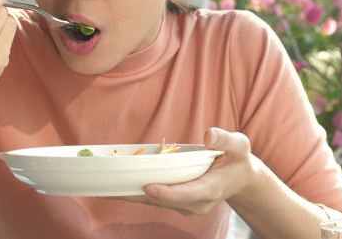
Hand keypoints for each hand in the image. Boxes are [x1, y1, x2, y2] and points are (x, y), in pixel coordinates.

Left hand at [110, 128, 262, 215]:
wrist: (239, 180)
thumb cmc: (238, 160)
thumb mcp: (240, 145)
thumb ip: (226, 139)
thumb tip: (208, 135)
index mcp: (210, 190)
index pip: (185, 194)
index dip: (167, 192)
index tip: (148, 187)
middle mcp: (195, 204)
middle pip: (161, 201)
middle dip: (135, 195)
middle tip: (107, 189)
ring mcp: (185, 207)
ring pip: (152, 202)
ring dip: (129, 195)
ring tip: (101, 188)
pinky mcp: (176, 204)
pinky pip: (152, 199)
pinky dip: (134, 192)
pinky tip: (113, 186)